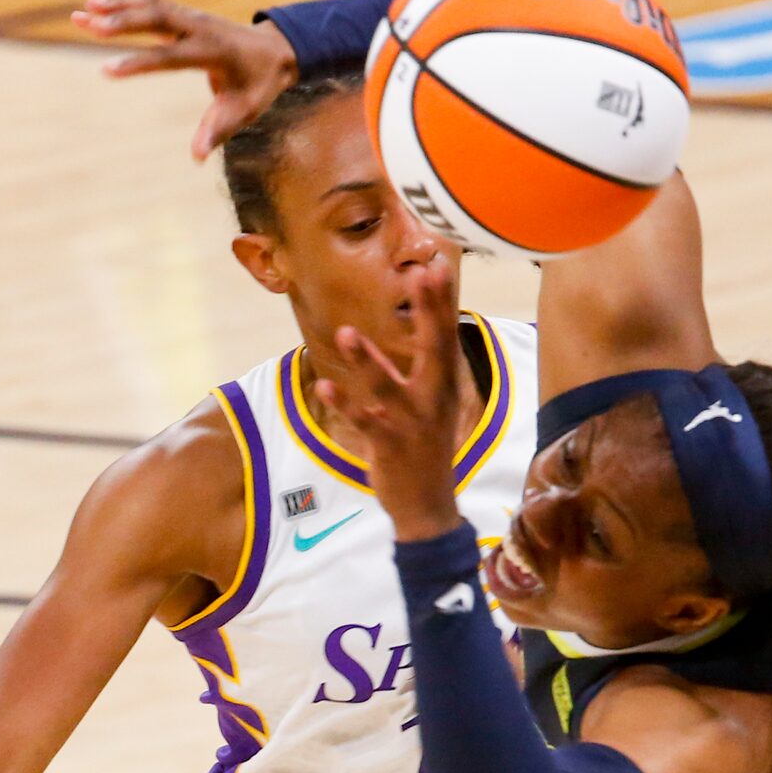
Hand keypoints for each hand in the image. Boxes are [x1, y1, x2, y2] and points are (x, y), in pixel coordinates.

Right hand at [71, 0, 297, 159]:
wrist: (274, 51)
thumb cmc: (258, 86)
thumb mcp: (245, 111)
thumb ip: (218, 130)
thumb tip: (197, 158)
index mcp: (213, 52)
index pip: (169, 58)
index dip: (137, 64)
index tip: (106, 71)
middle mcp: (199, 27)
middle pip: (155, 18)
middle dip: (119, 21)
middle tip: (85, 24)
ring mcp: (190, 17)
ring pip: (149, 6)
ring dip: (114, 7)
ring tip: (80, 12)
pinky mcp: (183, 14)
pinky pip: (151, 4)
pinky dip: (124, 3)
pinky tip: (96, 5)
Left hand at [315, 264, 466, 540]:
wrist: (427, 507)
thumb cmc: (425, 449)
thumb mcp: (430, 406)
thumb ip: (413, 370)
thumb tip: (404, 334)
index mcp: (442, 387)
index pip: (444, 336)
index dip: (441, 301)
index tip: (437, 265)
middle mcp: (432, 400)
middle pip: (432, 350)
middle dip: (427, 312)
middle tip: (421, 274)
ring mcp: (410, 423)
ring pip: (387, 386)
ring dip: (367, 361)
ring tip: (347, 332)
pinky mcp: (388, 446)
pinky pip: (364, 422)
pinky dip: (345, 405)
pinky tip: (327, 387)